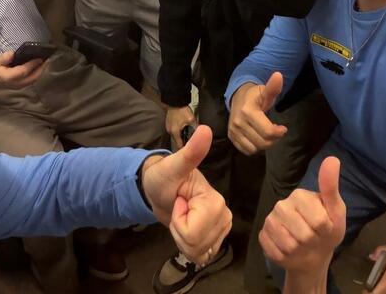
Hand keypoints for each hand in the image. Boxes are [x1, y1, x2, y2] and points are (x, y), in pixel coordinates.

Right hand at [0, 49, 45, 89]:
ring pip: (32, 81)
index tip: (40, 58)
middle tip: (47, 60)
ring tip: (44, 63)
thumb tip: (13, 54)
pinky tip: (38, 68)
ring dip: (39, 72)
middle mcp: (15, 84)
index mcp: (8, 77)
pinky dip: (35, 75)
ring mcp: (17, 86)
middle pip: (32, 78)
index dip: (33, 64)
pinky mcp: (18, 86)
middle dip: (41, 69)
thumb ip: (4, 57)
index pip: (24, 71)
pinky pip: (30, 81)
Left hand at [140, 125, 231, 264]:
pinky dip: (188, 246)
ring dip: (183, 239)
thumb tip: (205, 129)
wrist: (160, 190)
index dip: (179, 220)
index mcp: (215, 201)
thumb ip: (190, 152)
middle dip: (180, 231)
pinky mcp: (216, 238)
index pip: (194, 232)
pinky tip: (186, 228)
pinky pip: (201, 256)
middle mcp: (224, 215)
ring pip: (199, 253)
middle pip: (197, 245)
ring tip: (181, 216)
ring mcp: (221, 228)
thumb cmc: (164, 176)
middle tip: (179, 209)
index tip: (178, 201)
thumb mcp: (172, 166)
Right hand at [166, 105, 197, 150]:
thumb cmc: (182, 110)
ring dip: (181, 136)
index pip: (179, 147)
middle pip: (177, 141)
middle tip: (191, 143)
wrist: (175, 100)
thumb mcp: (191, 120)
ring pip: (176, 136)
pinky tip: (184, 128)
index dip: (185, 149)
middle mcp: (170, 131)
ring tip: (188, 135)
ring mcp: (168, 127)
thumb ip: (195, 128)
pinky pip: (175, 130)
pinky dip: (179, 131)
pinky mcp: (169, 123)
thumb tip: (200, 135)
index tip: (190, 151)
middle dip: (184, 142)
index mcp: (175, 133)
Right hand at [227, 72, 287, 155]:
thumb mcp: (265, 92)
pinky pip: (246, 150)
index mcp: (248, 111)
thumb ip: (273, 87)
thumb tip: (278, 75)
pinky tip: (257, 137)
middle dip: (273, 139)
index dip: (279, 132)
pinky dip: (254, 147)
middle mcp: (238, 122)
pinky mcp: (231, 137)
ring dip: (264, 144)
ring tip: (265, 133)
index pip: (268, 132)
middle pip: (263, 142)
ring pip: (255, 148)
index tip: (282, 128)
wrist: (237, 97)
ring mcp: (233, 130)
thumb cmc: (255, 95)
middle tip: (274, 131)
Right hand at [260, 156, 345, 279]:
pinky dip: (286, 258)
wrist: (312, 254)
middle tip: (313, 238)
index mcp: (300, 195)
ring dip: (300, 251)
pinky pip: (276, 252)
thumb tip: (332, 159)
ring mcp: (269, 220)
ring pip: (288, 245)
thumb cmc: (326, 232)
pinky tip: (290, 251)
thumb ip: (331, 188)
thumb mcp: (336, 213)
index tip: (325, 228)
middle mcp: (281, 204)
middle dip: (312, 242)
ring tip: (302, 245)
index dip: (325, 231)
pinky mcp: (262, 237)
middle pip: (303, 234)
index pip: (318, 220)